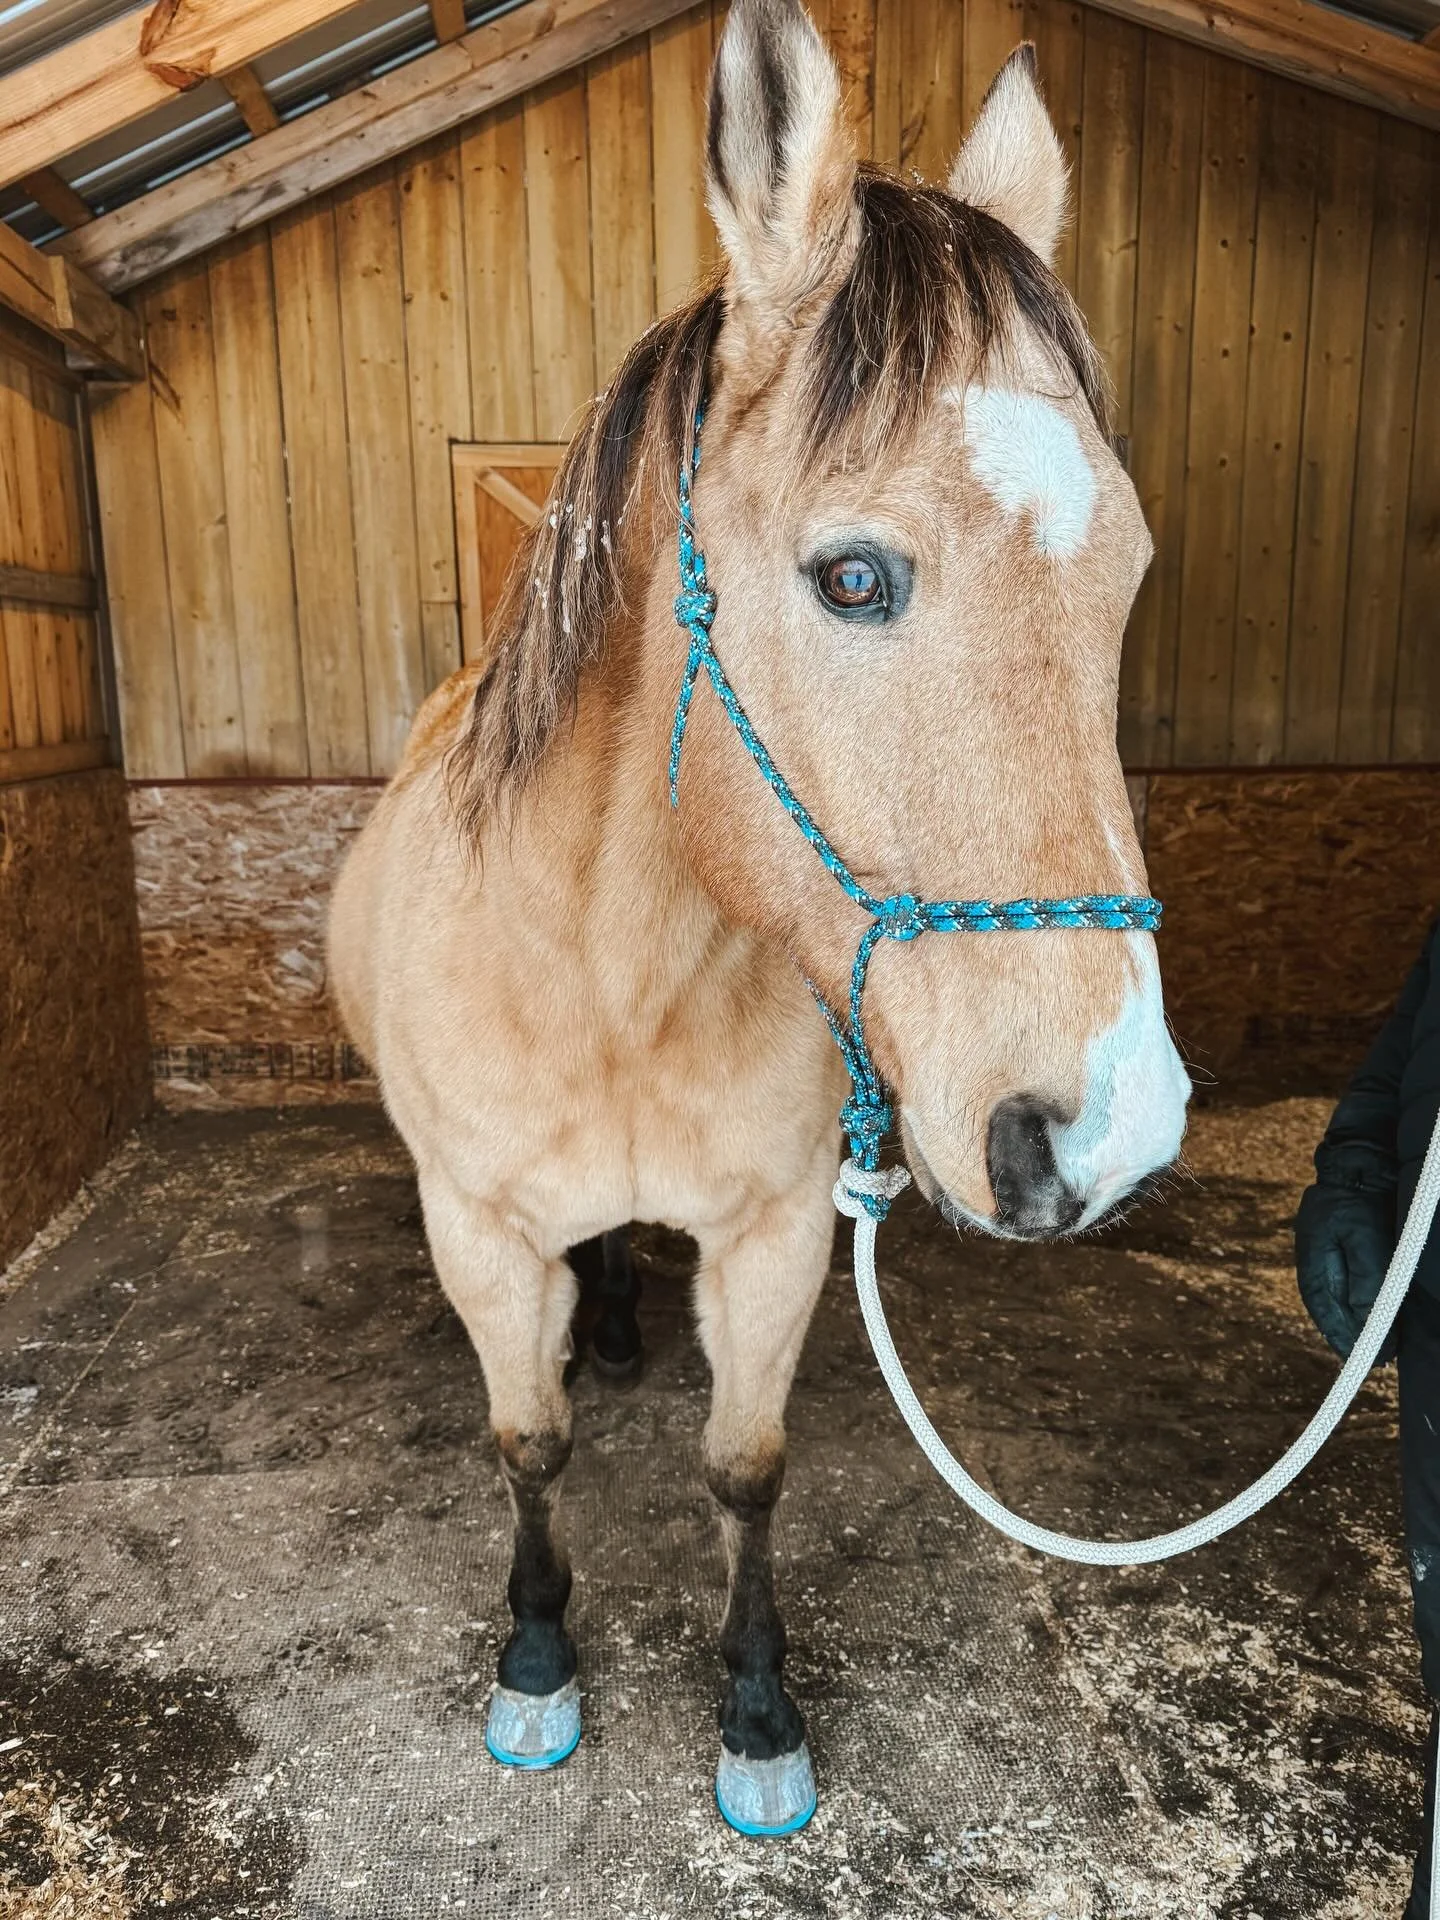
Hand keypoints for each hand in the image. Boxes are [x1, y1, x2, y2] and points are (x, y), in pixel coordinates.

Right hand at [1295, 1181, 1397, 1361]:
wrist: (1361, 1161)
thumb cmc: (1361, 1197)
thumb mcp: (1366, 1236)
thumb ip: (1367, 1279)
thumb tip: (1369, 1322)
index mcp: (1314, 1264)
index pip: (1327, 1312)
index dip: (1348, 1339)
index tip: (1372, 1359)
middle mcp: (1316, 1266)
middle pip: (1331, 1312)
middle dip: (1353, 1337)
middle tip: (1381, 1359)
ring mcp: (1326, 1259)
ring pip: (1339, 1303)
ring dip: (1358, 1325)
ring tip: (1382, 1345)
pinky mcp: (1341, 1252)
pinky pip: (1347, 1289)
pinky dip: (1360, 1306)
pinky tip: (1374, 1316)